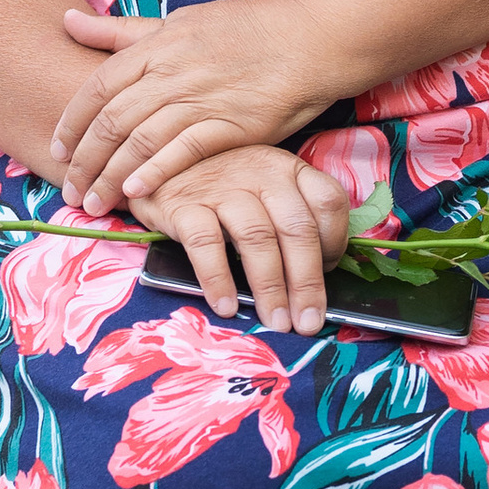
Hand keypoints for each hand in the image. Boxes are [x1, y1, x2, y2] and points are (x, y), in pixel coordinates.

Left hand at [55, 0, 334, 214]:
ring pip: (140, 141)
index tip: (56, 150)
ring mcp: (201, 98)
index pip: (97, 88)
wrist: (307, 36)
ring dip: (111, 177)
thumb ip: (121, 31)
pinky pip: (183, 151)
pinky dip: (156, 173)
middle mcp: (172, 72)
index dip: (71, 122)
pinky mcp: (231, 124)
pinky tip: (137, 193)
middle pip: (111, 121)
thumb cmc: (242, 29)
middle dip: (83, 161)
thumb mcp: (177, 21)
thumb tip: (68, 19)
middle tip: (69, 190)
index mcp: (156, 46)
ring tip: (94, 203)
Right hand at [136, 143, 353, 328]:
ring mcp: (221, 185)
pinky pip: (205, 243)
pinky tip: (226, 306)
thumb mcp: (264, 190)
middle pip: (296, 228)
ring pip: (256, 237)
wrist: (154, 167)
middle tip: (308, 321)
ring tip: (276, 321)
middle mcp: (260, 171)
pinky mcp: (183, 203)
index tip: (329, 274)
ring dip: (270, 286)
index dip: (335, 241)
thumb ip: (291, 217)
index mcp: (288, 168)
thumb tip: (318, 277)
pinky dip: (218, 278)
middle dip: (306, 282)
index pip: (328, 200)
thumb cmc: (221, 188)